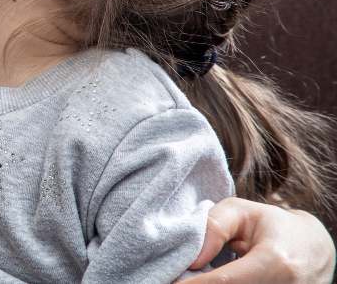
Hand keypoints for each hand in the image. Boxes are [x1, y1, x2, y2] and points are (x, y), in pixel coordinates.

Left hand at [187, 197, 335, 282]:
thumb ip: (214, 226)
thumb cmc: (273, 225)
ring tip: (196, 276)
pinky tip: (212, 280)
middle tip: (179, 277)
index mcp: (275, 261)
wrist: (315, 248)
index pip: (226, 281)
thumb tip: (192, 259)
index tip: (172, 282)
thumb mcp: (241, 211)